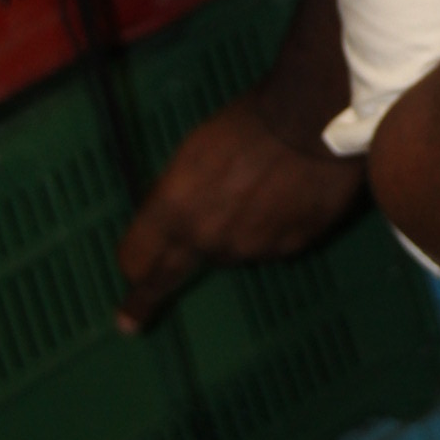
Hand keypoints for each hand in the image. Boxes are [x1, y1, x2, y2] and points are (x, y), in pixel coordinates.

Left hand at [115, 91, 364, 329]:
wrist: (315, 116)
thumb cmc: (249, 121)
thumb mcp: (193, 151)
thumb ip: (176, 195)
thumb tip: (170, 218)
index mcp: (175, 209)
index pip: (136, 259)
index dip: (130, 268)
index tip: (124, 286)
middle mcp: (209, 239)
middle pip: (172, 273)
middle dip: (148, 298)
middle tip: (128, 323)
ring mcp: (252, 248)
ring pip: (230, 252)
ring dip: (233, 234)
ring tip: (258, 189)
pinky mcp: (291, 247)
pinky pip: (272, 245)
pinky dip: (274, 228)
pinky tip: (288, 196)